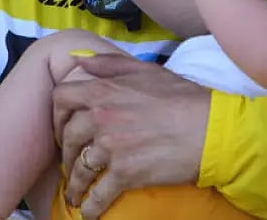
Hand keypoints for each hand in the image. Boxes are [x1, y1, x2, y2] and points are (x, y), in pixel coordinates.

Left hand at [52, 53, 210, 218]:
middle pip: (66, 138)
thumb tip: (80, 60)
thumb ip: (110, 63)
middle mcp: (100, 118)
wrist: (210, 128)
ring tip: (76, 193)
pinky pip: (98, 194)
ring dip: (75, 184)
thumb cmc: (183, 96)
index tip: (62, 127)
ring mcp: (110, 147)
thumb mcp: (147, 70)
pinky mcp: (125, 174)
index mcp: (103, 91)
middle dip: (65, 153)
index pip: (60, 99)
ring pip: (79, 169)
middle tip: (71, 162)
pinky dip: (90, 206)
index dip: (56, 115)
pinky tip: (88, 212)